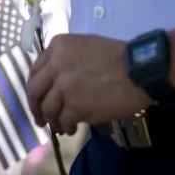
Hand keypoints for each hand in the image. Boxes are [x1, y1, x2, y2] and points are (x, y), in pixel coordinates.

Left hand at [26, 33, 151, 134]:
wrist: (140, 70)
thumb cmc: (119, 56)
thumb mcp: (86, 45)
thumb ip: (65, 58)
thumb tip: (55, 78)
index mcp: (57, 47)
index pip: (35, 71)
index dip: (35, 88)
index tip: (38, 98)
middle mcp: (55, 66)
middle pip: (35, 92)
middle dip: (35, 108)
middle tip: (40, 119)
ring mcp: (64, 87)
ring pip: (48, 109)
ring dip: (51, 121)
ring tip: (59, 127)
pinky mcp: (75, 107)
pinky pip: (64, 120)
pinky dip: (65, 127)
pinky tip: (71, 129)